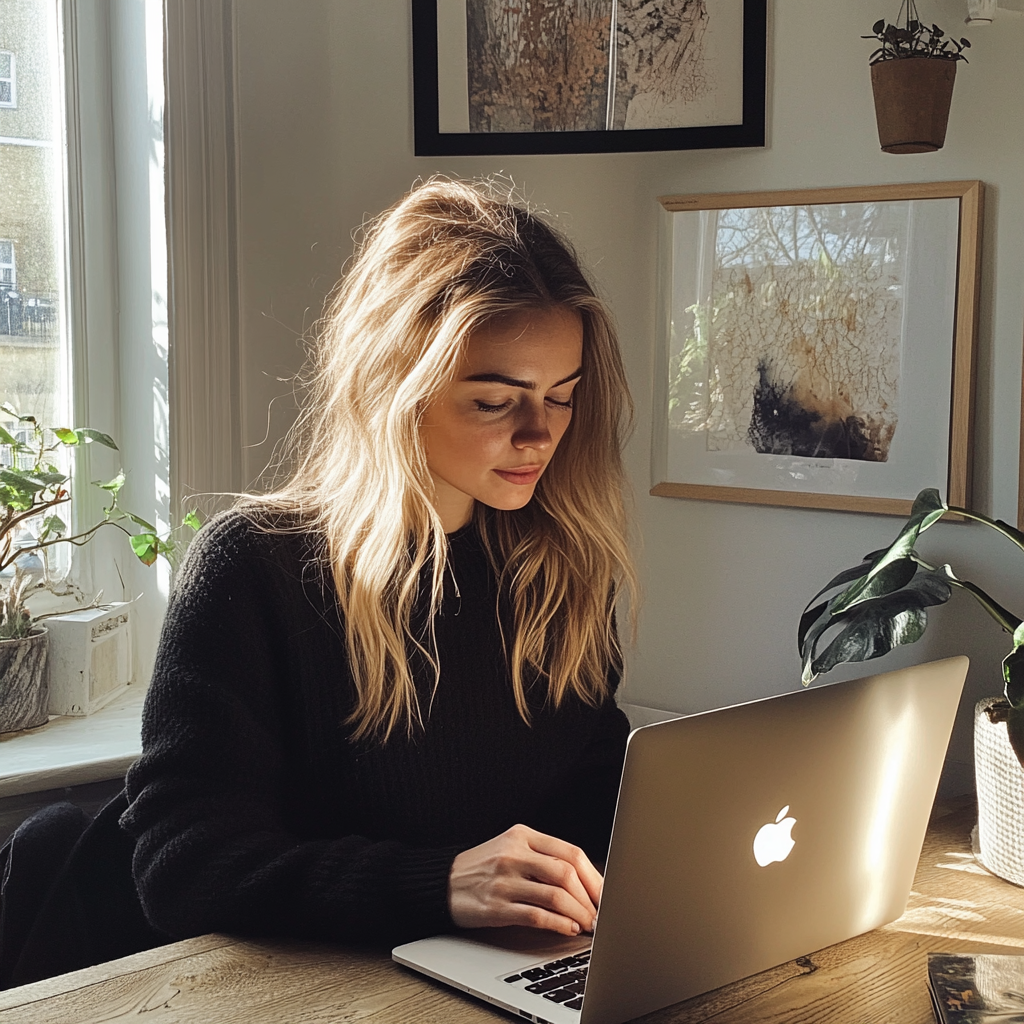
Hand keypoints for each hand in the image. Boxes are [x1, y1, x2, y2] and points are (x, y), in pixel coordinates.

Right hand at [448, 824, 602, 935]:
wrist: (442, 882)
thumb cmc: (482, 868)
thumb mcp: (511, 849)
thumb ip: (543, 858)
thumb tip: (586, 882)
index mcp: (522, 835)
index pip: (570, 852)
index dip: (594, 876)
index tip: (606, 894)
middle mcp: (514, 853)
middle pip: (567, 872)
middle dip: (591, 897)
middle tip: (601, 914)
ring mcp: (504, 880)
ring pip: (556, 895)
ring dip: (579, 914)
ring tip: (588, 925)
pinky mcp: (496, 906)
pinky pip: (537, 916)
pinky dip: (559, 925)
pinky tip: (568, 929)